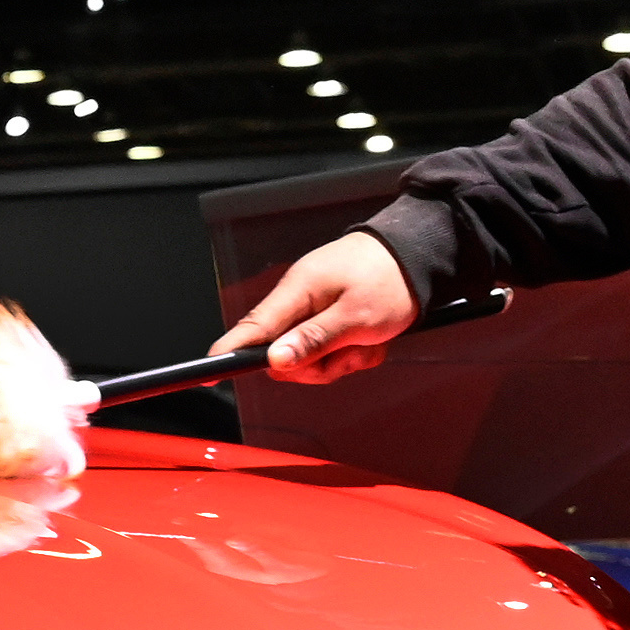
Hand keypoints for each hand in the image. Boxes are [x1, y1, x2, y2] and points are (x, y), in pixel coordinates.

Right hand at [222, 230, 419, 382]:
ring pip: (310, 357)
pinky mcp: (330, 316)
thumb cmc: (391, 279)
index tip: (210, 374)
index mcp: (298, 291)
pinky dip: (352, 351)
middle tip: (349, 353)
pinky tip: (370, 338)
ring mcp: (315, 309)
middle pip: (284, 354)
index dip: (229, 353)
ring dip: (341, 359)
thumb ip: (313, 340)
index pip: (252, 328)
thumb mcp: (356, 317)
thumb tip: (275, 361)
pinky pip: (330, 350)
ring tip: (366, 341)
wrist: (419, 256)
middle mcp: (300, 299)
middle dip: (317, 365)